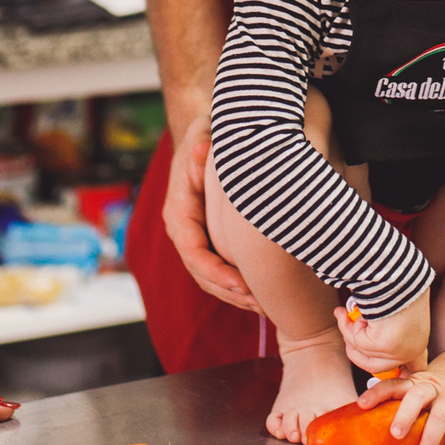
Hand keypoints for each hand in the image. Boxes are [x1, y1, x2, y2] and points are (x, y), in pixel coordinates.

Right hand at [163, 113, 258, 308]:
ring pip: (213, 278)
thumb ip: (203, 146)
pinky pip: (223, 269)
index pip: (193, 251)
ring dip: (237, 296)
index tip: (242, 285)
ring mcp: (198, 237)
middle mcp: (185, 230)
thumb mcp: (203, 136)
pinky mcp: (212, 240)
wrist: (206, 136)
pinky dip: (241, 284)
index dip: (217, 272)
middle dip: (231, 292)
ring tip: (266, 308)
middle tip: (261, 305)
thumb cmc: (207, 137)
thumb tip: (202, 151)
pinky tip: (263, 294)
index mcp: (179, 212)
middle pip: (203, 274)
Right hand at [334, 291, 430, 376]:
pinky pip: (358, 342)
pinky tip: (350, 310)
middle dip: (355, 351)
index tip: (390, 375)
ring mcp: (400, 350)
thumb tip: (358, 332)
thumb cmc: (398, 284)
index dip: (400, 375)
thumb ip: (383, 327)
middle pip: (376, 367)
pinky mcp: (385, 345)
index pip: (415, 367)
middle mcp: (412, 349)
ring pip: (363, 355)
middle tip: (345, 329)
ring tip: (345, 314)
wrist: (399, 273)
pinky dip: (348, 326)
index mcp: (419, 340)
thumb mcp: (396, 309)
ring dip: (349, 334)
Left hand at [357, 340, 444, 444]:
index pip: (393, 385)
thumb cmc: (439, 382)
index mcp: (415, 382)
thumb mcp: (419, 384)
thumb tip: (369, 421)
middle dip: (406, 415)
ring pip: (441, 414)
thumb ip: (402, 398)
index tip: (362, 405)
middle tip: (395, 434)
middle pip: (417, 397)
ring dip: (431, 437)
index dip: (377, 393)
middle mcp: (431, 386)